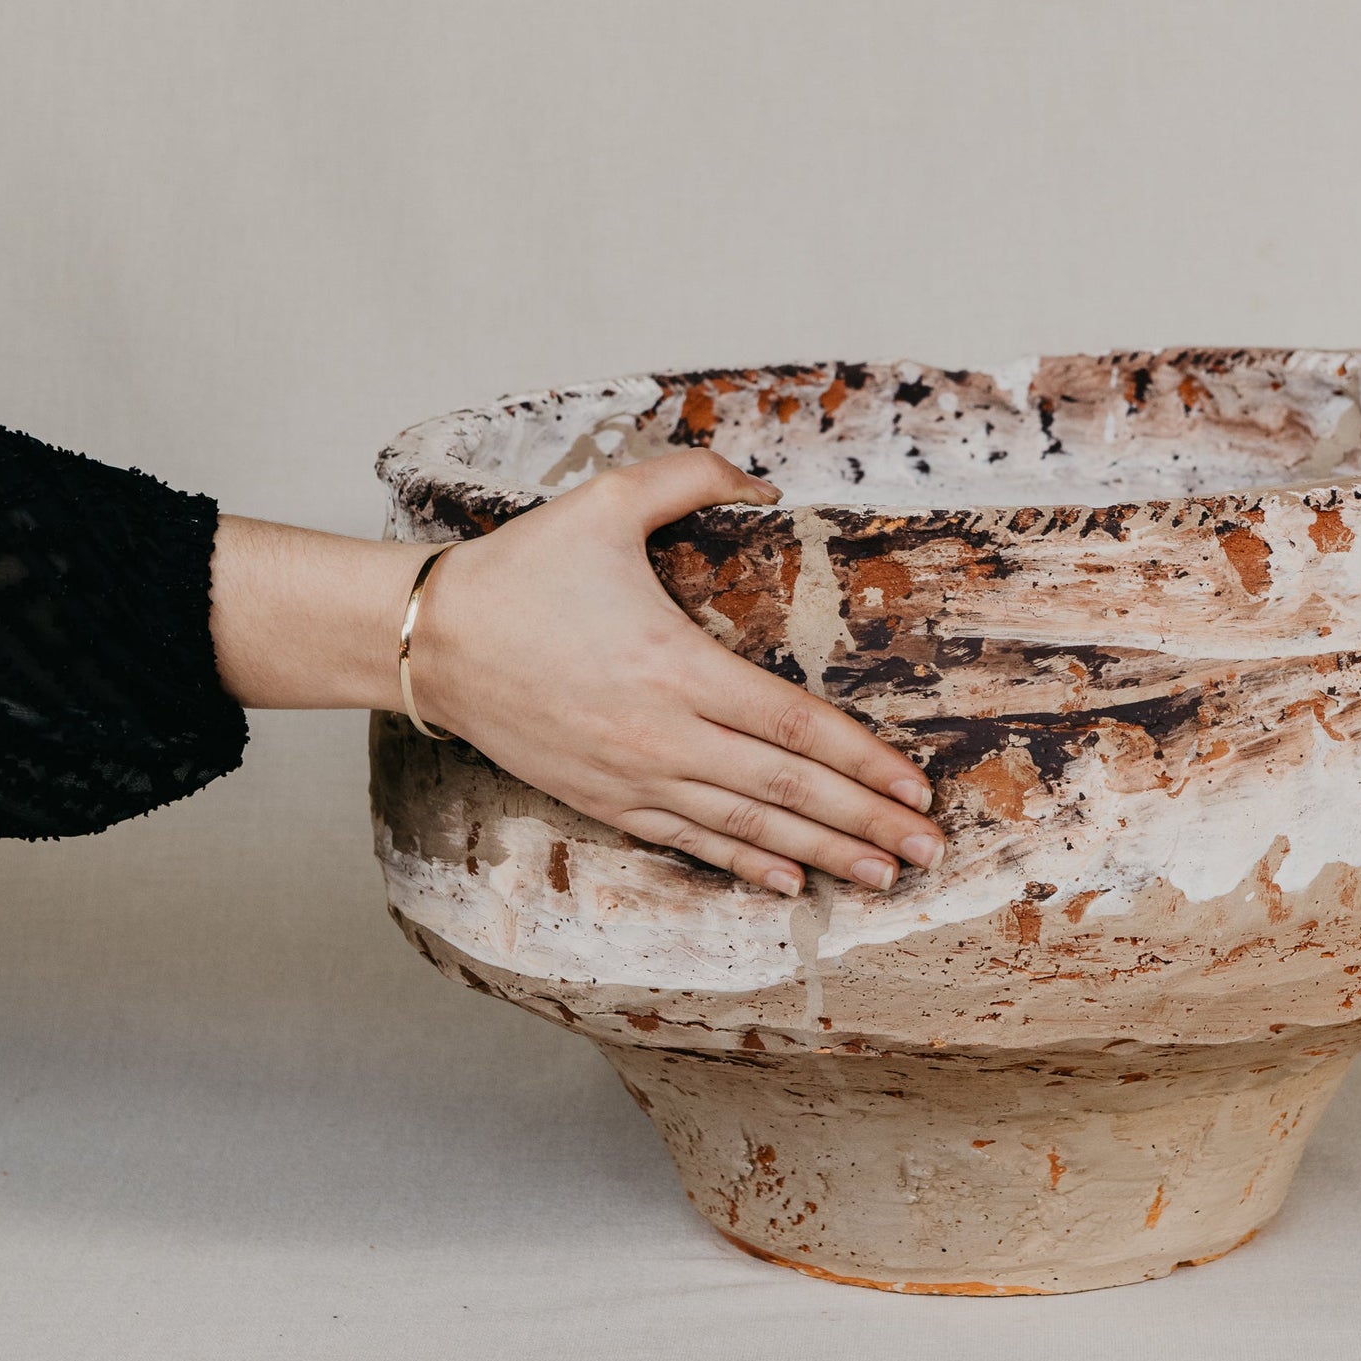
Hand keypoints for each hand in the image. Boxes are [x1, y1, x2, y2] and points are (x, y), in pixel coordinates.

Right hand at [409, 452, 942, 895]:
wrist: (432, 641)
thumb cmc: (521, 569)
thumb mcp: (607, 500)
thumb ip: (692, 478)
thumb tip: (765, 482)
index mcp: (678, 666)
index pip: (795, 725)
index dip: (863, 761)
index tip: (915, 787)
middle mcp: (664, 734)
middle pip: (788, 789)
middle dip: (865, 822)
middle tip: (928, 850)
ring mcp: (634, 777)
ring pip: (747, 826)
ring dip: (821, 854)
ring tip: (882, 876)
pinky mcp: (604, 801)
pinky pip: (689, 842)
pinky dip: (744, 864)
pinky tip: (790, 882)